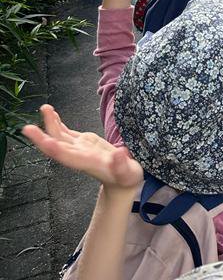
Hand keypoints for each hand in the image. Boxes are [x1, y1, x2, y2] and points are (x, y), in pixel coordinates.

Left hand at [23, 104, 142, 189]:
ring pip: (59, 136)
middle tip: (27, 128)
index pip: (66, 156)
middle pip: (56, 145)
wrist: (122, 181)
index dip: (54, 148)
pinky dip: (58, 123)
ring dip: (50, 124)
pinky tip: (51, 114)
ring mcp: (78, 148)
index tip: (44, 141)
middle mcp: (78, 155)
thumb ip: (122, 165)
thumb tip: (120, 154)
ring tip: (44, 108)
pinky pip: (66, 132)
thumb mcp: (128, 173)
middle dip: (42, 137)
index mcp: (87, 162)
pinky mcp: (82, 142)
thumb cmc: (126, 177)